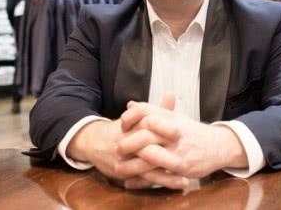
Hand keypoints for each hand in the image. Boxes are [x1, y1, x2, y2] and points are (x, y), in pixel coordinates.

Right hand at [66, 97, 187, 188]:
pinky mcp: (120, 172)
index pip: (147, 126)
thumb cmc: (122, 129)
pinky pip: (139, 180)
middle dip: (165, 158)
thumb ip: (157, 109)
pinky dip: (154, 183)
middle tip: (186, 163)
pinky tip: (169, 184)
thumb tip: (172, 95)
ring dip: (164, 176)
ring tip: (183, 178)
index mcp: (131, 127)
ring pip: (144, 170)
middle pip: (146, 151)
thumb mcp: (137, 116)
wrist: (94, 142)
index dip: (163, 130)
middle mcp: (126, 143)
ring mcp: (122, 160)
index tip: (179, 133)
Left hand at [117, 100, 247, 180]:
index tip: (121, 123)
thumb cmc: (192, 132)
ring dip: (133, 162)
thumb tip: (130, 105)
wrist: (218, 145)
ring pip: (152, 155)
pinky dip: (143, 180)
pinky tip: (131, 182)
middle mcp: (175, 132)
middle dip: (129, 142)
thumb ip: (152, 111)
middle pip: (147, 134)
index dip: (131, 117)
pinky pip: (160, 174)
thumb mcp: (174, 117)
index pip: (147, 111)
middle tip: (117, 149)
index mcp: (171, 117)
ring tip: (119, 166)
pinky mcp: (182, 167)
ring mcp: (179, 150)